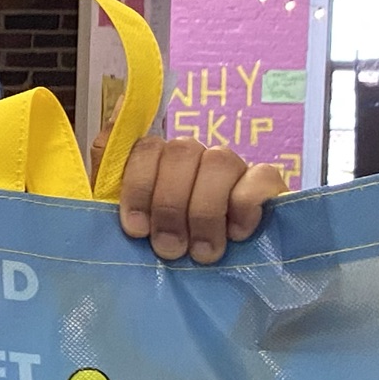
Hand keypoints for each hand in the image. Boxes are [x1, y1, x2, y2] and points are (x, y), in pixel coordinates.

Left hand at [116, 137, 283, 263]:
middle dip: (170, 205)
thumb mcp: (126, 216)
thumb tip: (120, 101)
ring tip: (202, 252)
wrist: (210, 278)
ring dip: (205, 211)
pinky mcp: (267, 184)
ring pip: (219, 161)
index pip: (146, 147)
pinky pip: (261, 176)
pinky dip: (245, 204)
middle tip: (170, 248)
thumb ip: (111, 164)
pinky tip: (236, 233)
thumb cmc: (162, 245)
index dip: (138, 186)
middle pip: (181, 152)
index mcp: (159, 160)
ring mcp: (232, 167)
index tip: (136, 229)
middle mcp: (195, 156)